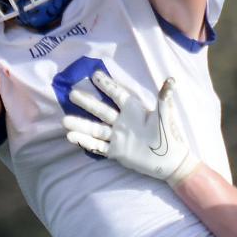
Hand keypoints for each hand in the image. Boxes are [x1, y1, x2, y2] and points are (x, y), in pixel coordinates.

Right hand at [63, 73, 199, 186]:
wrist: (170, 161)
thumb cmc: (169, 135)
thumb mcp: (166, 116)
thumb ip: (164, 98)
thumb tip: (171, 80)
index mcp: (134, 111)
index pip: (117, 95)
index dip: (107, 85)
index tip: (94, 75)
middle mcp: (122, 122)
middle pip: (101, 110)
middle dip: (87, 103)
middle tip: (72, 93)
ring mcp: (118, 137)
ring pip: (96, 129)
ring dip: (81, 125)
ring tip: (65, 121)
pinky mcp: (116, 151)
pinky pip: (98, 147)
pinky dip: (86, 142)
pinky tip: (72, 137)